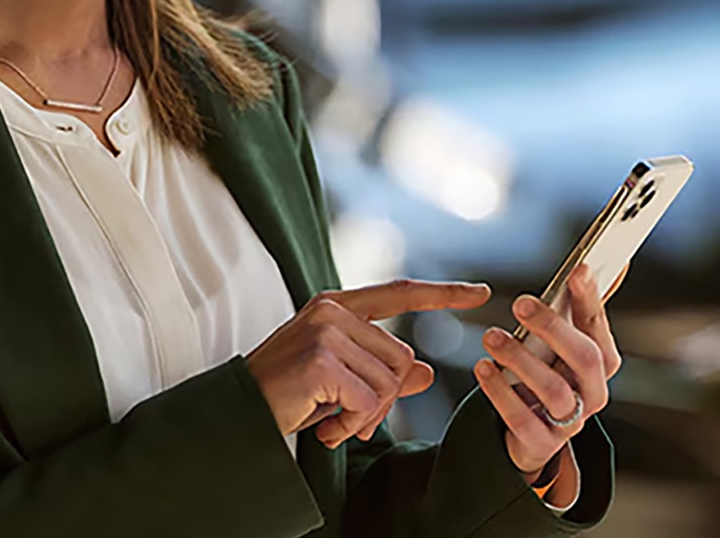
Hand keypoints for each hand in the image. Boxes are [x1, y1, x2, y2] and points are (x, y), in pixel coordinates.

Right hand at [248, 279, 491, 447]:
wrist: (238, 416)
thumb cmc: (285, 396)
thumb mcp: (339, 382)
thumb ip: (382, 373)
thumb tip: (426, 372)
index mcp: (336, 307)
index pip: (400, 294)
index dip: (444, 293)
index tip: (482, 292)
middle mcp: (331, 311)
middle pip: (401, 357)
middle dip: (384, 399)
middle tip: (349, 420)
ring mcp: (326, 332)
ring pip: (389, 382)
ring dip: (366, 416)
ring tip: (332, 422)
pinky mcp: (322, 360)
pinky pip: (368, 401)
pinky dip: (352, 425)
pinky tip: (325, 427)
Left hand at [473, 263, 620, 476]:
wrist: (533, 435)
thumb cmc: (550, 375)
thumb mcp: (564, 344)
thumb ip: (582, 308)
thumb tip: (608, 262)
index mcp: (603, 363)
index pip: (599, 327)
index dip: (590, 299)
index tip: (577, 269)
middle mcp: (594, 392)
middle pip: (584, 359)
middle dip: (553, 327)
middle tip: (520, 302)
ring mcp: (571, 421)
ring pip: (553, 390)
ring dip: (521, 359)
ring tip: (491, 336)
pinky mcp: (542, 443)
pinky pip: (523, 420)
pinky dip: (501, 393)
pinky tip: (482, 368)